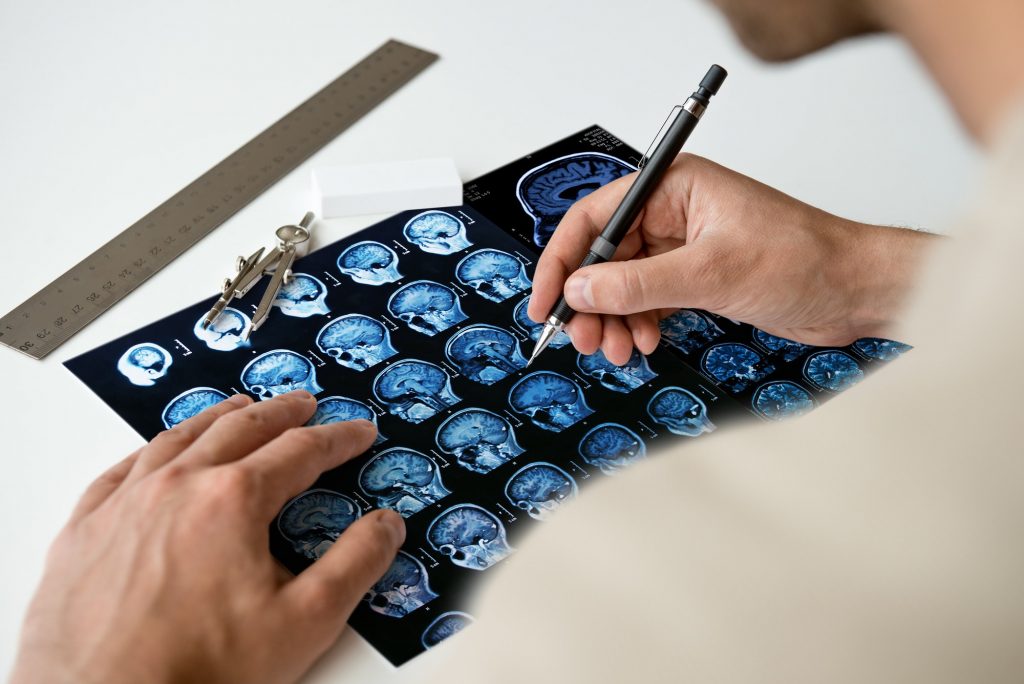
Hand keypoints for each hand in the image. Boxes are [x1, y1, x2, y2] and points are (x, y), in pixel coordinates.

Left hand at [11, 391, 403, 683]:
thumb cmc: (197, 672)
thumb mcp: (304, 623)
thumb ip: (354, 565)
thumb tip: (386, 525)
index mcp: (233, 499)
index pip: (301, 451)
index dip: (338, 439)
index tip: (357, 433)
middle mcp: (177, 486)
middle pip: (241, 429)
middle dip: (281, 413)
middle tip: (305, 404)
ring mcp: (124, 504)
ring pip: (178, 439)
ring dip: (218, 418)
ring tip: (239, 408)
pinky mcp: (83, 531)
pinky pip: (120, 471)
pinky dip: (149, 452)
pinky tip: (156, 454)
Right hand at [529, 154, 934, 363]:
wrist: (855, 289)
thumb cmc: (805, 258)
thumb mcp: (713, 273)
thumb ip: (639, 283)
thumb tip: (581, 289)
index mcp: (674, 187)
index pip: (595, 217)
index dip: (564, 260)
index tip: (547, 300)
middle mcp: (673, 211)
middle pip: (604, 255)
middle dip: (589, 300)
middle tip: (583, 338)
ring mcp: (683, 246)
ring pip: (622, 283)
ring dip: (613, 318)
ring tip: (618, 350)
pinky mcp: (695, 276)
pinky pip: (646, 299)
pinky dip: (638, 322)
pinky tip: (644, 342)